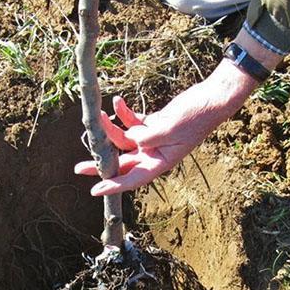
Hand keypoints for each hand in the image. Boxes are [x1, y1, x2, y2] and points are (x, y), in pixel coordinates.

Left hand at [74, 27, 282, 196]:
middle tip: (78, 167)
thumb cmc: (196, 117)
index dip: (113, 185)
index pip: (133, 179)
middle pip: (123, 163)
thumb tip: (129, 138)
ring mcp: (153, 140)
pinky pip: (132, 123)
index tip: (95, 190)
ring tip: (97, 116)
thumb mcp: (170, 128)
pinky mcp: (153, 125)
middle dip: (101, 163)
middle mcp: (154, 154)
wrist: (211, 99)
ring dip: (110, 129)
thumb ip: (147, 136)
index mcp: (160, 162)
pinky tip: (116, 101)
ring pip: (124, 140)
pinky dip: (124, 113)